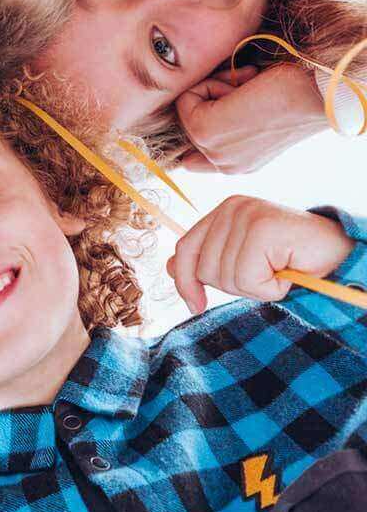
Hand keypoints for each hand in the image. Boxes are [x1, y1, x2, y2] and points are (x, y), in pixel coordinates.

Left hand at [167, 196, 353, 313]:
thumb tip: (168, 267)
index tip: (194, 304)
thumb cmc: (294, 262)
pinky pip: (248, 278)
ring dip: (256, 287)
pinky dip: (270, 287)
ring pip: (226, 276)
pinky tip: (288, 271)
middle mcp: (232, 207)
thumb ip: (208, 259)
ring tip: (280, 271)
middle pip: (203, 268)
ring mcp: (248, 213)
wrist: (343, 257)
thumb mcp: (243, 262)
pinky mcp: (265, 227)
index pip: (184, 249)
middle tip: (267, 274)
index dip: (184, 281)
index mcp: (223, 212)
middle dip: (235, 285)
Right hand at [176, 64, 327, 174]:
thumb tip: (186, 160)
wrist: (316, 94)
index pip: (193, 158)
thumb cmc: (295, 97)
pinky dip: (212, 83)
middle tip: (247, 94)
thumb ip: (221, 140)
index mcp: (237, 166)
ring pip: (187, 107)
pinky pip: (187, 97)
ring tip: (247, 91)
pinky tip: (242, 88)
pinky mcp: (204, 130)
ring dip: (215, 89)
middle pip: (189, 122)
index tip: (236, 104)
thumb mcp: (254, 126)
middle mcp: (223, 166)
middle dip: (213, 99)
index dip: (204, 123)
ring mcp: (213, 151)